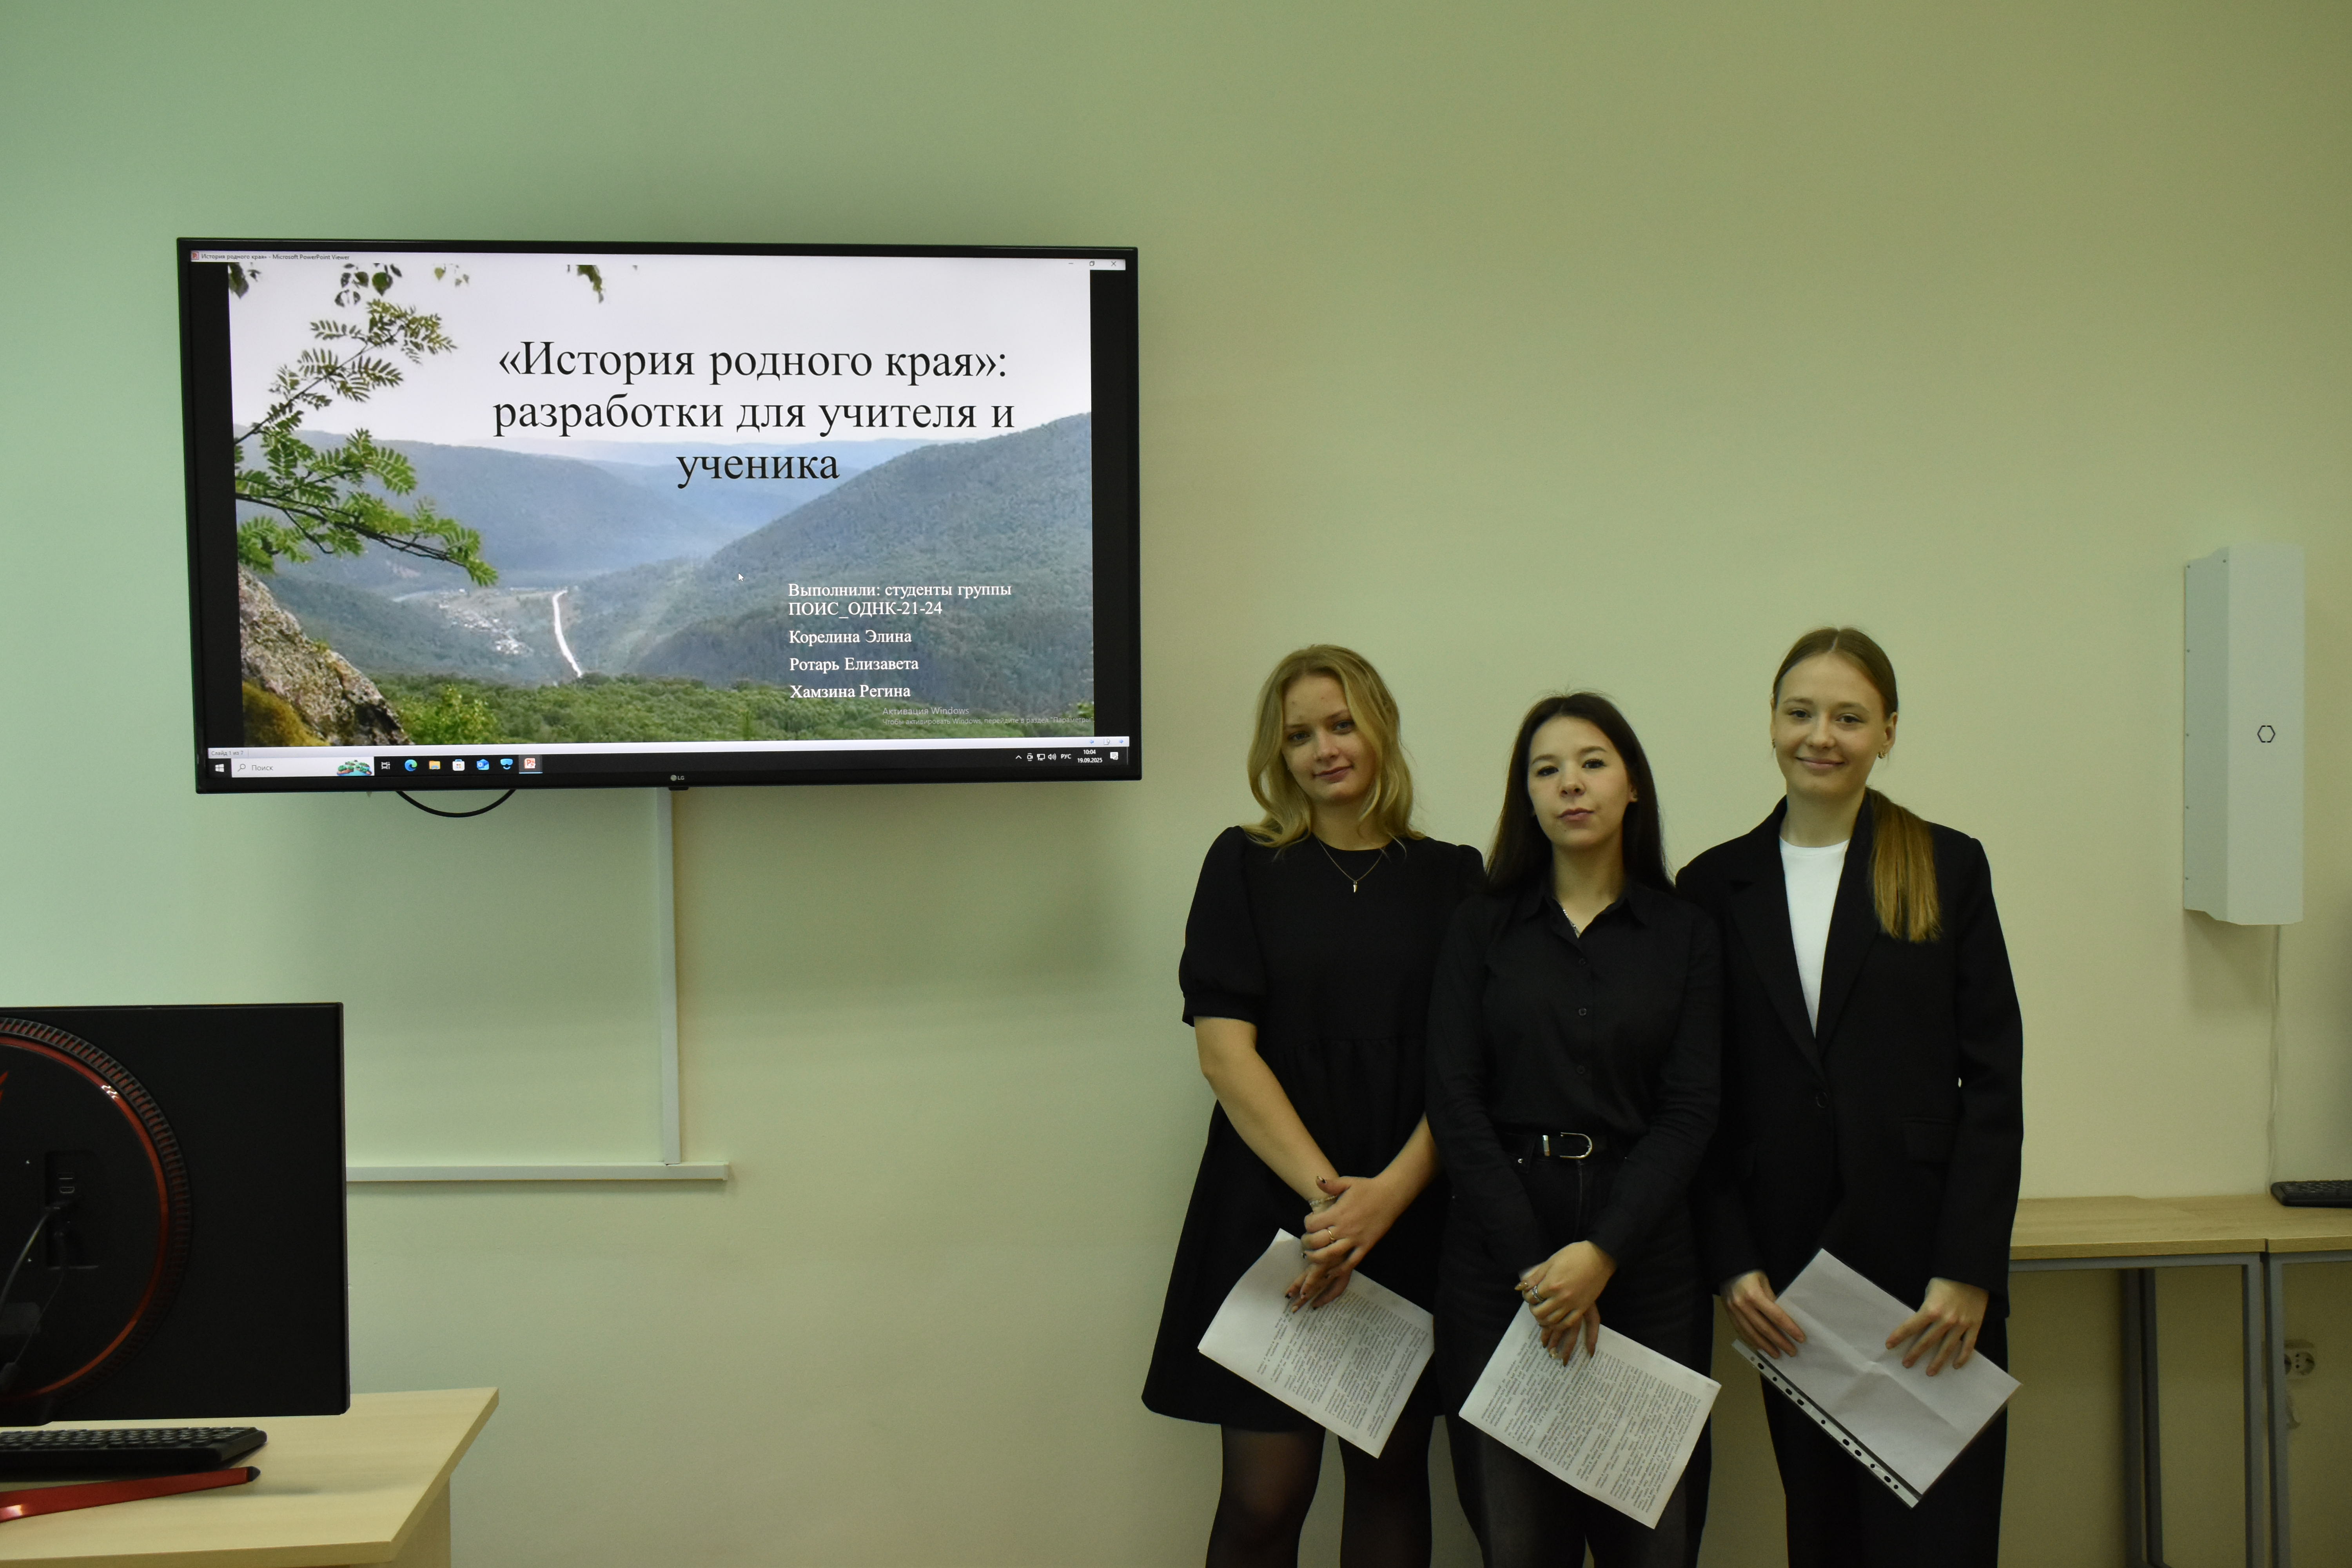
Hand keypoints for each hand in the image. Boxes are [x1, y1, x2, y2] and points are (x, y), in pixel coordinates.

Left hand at [1286, 1173, 1408, 1310]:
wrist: (1391, 1195)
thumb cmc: (1368, 1188)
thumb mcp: (1348, 1182)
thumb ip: (1331, 1184)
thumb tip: (1316, 1180)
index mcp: (1338, 1213)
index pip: (1312, 1224)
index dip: (1307, 1224)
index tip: (1309, 1222)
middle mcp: (1344, 1228)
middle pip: (1318, 1242)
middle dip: (1307, 1244)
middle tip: (1305, 1243)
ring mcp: (1355, 1239)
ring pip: (1331, 1255)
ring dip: (1317, 1259)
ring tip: (1311, 1257)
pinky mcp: (1365, 1246)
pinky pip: (1351, 1263)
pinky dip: (1339, 1269)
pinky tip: (1330, 1271)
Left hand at [1517, 1240, 1615, 1361]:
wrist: (1598, 1257)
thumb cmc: (1574, 1255)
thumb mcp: (1551, 1262)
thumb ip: (1535, 1277)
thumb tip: (1520, 1287)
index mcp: (1551, 1284)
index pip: (1531, 1297)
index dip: (1527, 1296)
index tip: (1529, 1293)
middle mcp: (1560, 1297)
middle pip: (1539, 1312)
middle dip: (1533, 1309)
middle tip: (1534, 1304)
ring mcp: (1572, 1304)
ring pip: (1552, 1321)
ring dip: (1543, 1319)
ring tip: (1542, 1314)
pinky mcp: (1582, 1308)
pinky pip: (1568, 1323)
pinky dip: (1558, 1325)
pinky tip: (1554, 1322)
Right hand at [1723, 1271, 1805, 1358]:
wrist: (1727, 1268)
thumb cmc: (1750, 1272)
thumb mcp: (1764, 1281)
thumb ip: (1772, 1299)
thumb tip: (1783, 1319)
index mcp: (1754, 1295)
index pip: (1776, 1316)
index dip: (1789, 1328)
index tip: (1800, 1338)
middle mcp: (1743, 1305)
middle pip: (1764, 1328)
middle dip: (1780, 1342)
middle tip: (1792, 1351)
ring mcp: (1734, 1311)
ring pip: (1752, 1334)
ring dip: (1766, 1346)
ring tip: (1777, 1354)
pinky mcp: (1729, 1315)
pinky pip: (1741, 1331)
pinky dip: (1752, 1341)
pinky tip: (1761, 1347)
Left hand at [1887, 1277, 1988, 1374]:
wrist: (1973, 1274)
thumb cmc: (1947, 1280)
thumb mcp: (1930, 1291)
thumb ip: (1926, 1309)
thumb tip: (1919, 1323)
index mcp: (1931, 1309)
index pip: (1911, 1326)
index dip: (1899, 1336)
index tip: (1889, 1345)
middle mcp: (1946, 1320)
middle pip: (1927, 1341)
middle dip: (1915, 1354)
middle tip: (1906, 1364)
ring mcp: (1961, 1325)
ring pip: (1947, 1348)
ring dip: (1937, 1362)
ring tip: (1929, 1372)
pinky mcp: (1975, 1326)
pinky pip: (1968, 1345)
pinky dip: (1962, 1357)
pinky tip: (1956, 1366)